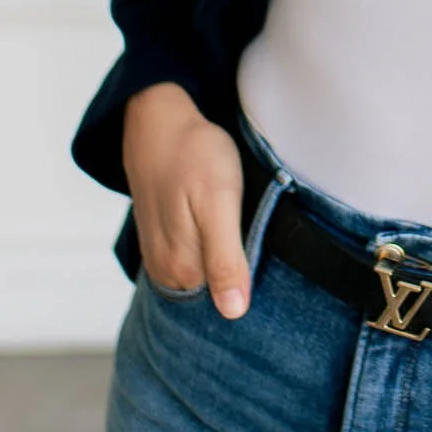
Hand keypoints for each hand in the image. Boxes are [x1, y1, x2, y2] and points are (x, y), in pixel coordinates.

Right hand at [122, 83, 249, 318]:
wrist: (159, 120)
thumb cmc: (194, 155)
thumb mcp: (219, 203)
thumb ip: (225, 259)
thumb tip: (233, 312)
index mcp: (183, 270)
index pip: (228, 304)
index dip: (253, 285)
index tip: (271, 266)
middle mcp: (168, 272)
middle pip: (216, 293)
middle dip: (240, 277)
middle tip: (260, 241)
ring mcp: (161, 257)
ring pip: (206, 278)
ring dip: (227, 264)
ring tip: (243, 233)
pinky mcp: (163, 240)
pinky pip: (194, 262)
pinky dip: (212, 253)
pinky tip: (224, 234)